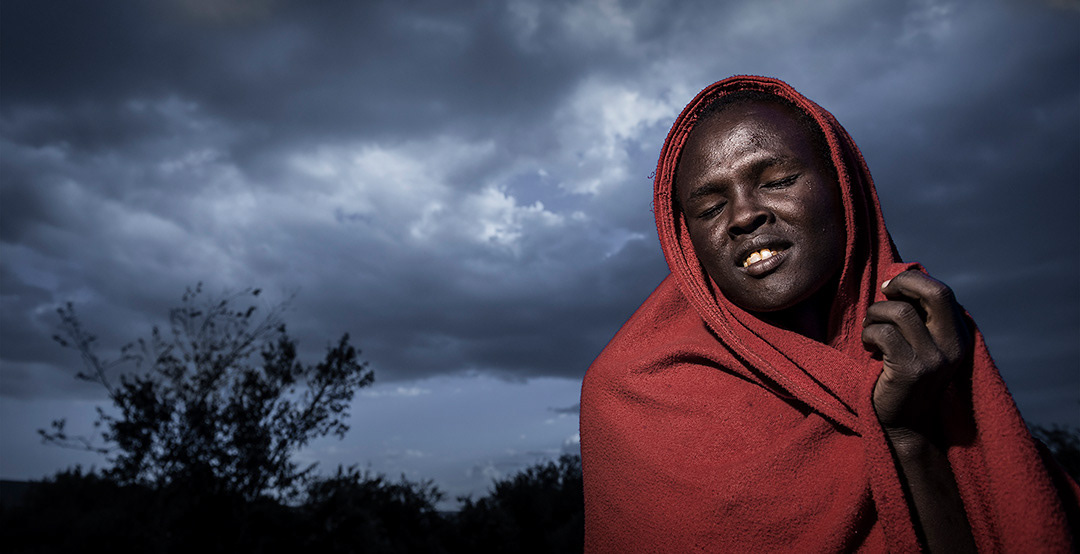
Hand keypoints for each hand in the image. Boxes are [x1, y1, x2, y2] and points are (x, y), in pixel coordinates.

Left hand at [862, 270, 971, 438]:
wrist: (904, 424)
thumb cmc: (904, 377)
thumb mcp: (921, 345)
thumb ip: (920, 317)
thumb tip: (901, 278)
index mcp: (959, 336)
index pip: (942, 292)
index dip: (914, 281)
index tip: (891, 288)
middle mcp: (953, 346)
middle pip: (936, 292)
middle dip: (904, 283)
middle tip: (883, 292)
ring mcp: (934, 360)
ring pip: (900, 312)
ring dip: (875, 314)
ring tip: (870, 328)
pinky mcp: (911, 371)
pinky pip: (884, 334)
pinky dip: (869, 333)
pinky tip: (868, 344)